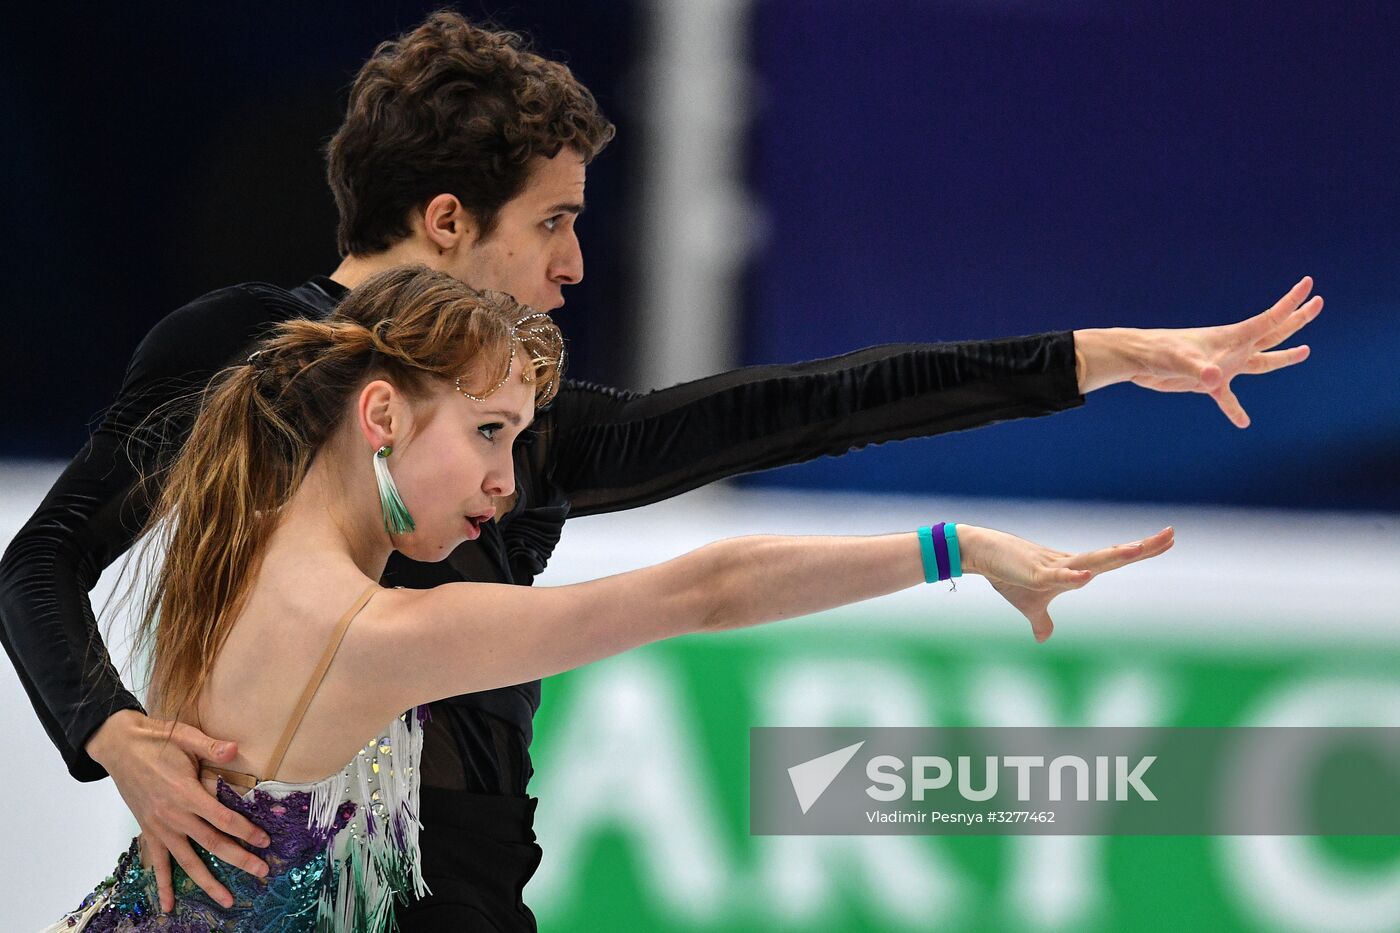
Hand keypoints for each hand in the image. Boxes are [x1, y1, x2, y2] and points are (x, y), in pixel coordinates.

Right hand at [86, 710, 269, 911]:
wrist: (119, 747)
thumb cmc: (155, 740)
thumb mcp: (184, 737)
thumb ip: (210, 746)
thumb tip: (234, 748)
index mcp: (187, 794)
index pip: (224, 820)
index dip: (246, 832)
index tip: (266, 842)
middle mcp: (175, 817)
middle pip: (213, 844)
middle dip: (240, 860)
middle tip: (262, 872)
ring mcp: (160, 828)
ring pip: (189, 861)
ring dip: (208, 882)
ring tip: (227, 900)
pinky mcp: (149, 832)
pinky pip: (158, 864)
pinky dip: (163, 886)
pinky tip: (169, 907)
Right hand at [960, 525, 1174, 641]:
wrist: (982, 555)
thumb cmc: (1007, 575)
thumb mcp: (1029, 605)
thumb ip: (1041, 621)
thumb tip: (1043, 639)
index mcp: (1075, 570)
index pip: (1115, 560)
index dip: (1141, 551)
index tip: (1168, 540)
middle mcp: (1071, 564)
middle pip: (1113, 555)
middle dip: (1142, 547)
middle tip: (1171, 534)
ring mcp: (1055, 568)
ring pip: (1090, 561)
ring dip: (1114, 555)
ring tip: (1137, 549)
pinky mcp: (1035, 574)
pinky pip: (1057, 577)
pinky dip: (1071, 577)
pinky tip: (1086, 576)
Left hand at [1075, 276, 1321, 426]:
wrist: (1137, 360)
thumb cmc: (1158, 353)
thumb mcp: (1180, 361)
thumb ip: (1200, 370)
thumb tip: (1217, 379)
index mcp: (1231, 338)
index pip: (1268, 319)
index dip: (1290, 304)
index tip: (1310, 288)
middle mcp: (1232, 349)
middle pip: (1272, 334)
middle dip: (1296, 321)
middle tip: (1319, 304)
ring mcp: (1221, 364)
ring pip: (1260, 361)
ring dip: (1282, 357)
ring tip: (1305, 351)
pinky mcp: (1206, 382)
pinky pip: (1227, 398)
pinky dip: (1234, 409)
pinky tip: (1243, 422)